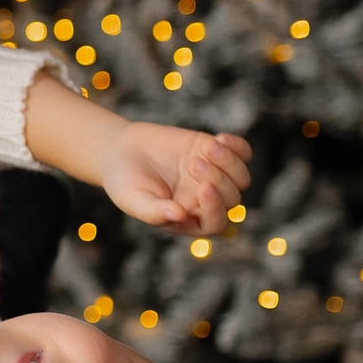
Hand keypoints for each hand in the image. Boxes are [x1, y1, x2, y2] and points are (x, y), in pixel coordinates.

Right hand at [101, 122, 251, 231]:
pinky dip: (238, 147)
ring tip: (206, 149)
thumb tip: (181, 216)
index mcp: (189, 220)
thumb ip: (155, 212)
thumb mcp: (132, 200)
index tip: (204, 189)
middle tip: (192, 164)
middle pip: (232, 198)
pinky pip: (242, 153)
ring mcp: (214, 176)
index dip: (216, 208)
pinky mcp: (215, 153)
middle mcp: (205, 201)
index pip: (216, 223)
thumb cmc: (123, 182)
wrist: (120, 151)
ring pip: (241, 177)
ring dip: (230, 163)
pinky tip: (219, 139)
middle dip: (218, 180)